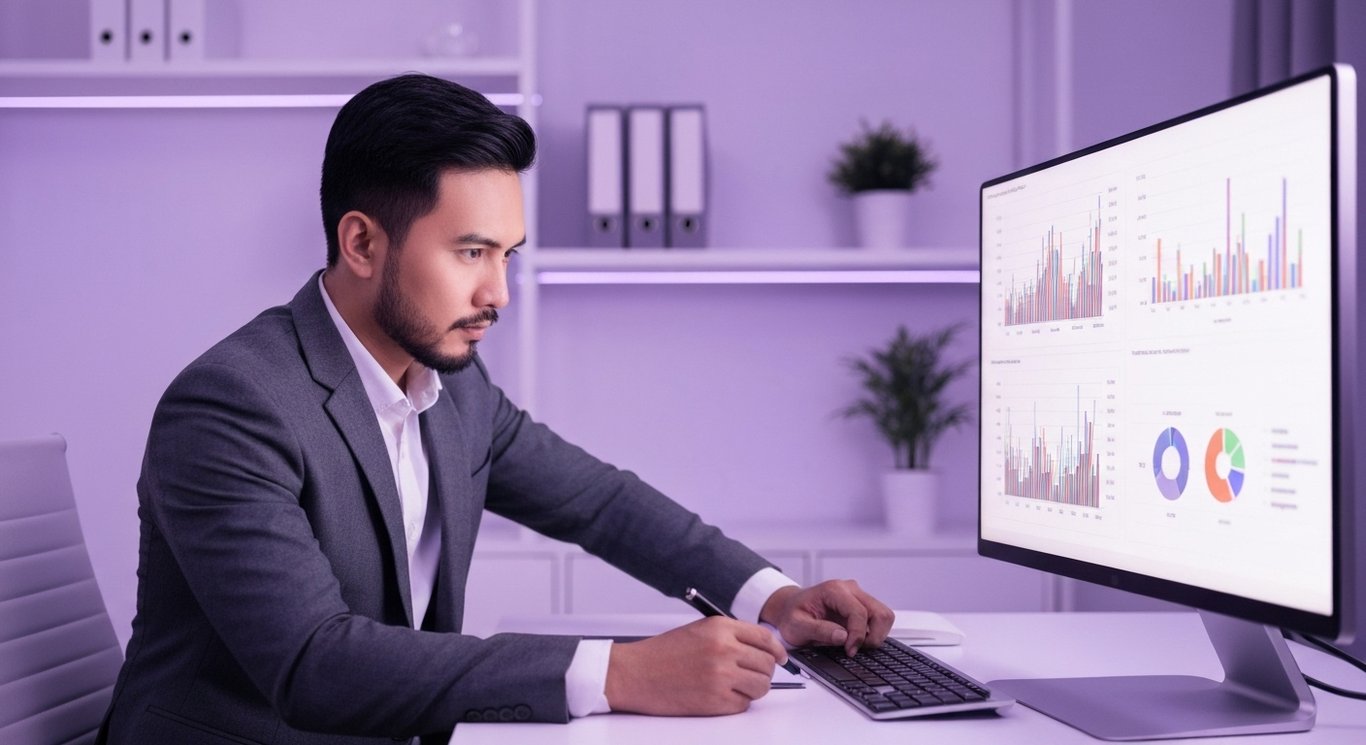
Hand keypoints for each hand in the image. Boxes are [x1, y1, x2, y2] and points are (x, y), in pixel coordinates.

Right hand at [604, 616, 785, 715]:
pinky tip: (719, 695)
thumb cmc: (663, 654)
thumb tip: (764, 649)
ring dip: (753, 689)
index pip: (765, 638)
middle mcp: (724, 649)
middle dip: (764, 672)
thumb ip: (732, 636)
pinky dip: (737, 703)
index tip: (780, 658)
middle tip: (752, 675)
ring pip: (761, 686)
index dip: (777, 650)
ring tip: (734, 686)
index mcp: (720, 628)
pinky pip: (743, 704)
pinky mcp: (716, 701)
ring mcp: (721, 676)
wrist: (635, 674)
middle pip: (767, 664)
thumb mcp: (699, 631)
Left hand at [760, 580, 894, 656]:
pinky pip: (878, 619)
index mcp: (833, 590)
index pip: (859, 612)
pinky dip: (873, 633)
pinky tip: (856, 640)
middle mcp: (849, 589)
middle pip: (880, 612)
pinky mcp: (861, 605)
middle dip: (873, 636)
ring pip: (884, 615)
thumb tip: (843, 637)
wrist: (789, 608)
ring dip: (876, 634)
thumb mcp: (797, 626)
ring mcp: (857, 596)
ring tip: (856, 645)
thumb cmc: (791, 615)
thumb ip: (819, 630)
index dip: (857, 635)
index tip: (849, 651)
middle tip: (856, 649)